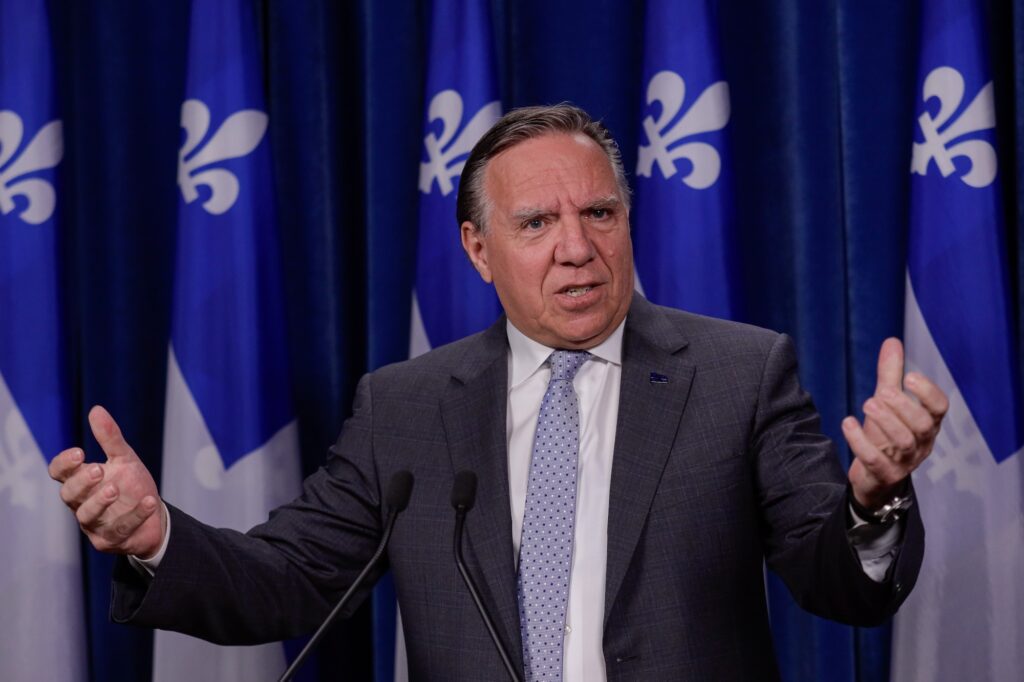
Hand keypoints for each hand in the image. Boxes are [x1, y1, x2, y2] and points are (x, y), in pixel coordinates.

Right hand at [48, 405, 165, 557]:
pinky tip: (149, 501)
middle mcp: (82, 504)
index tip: (80, 453)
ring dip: (100, 501)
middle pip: (69, 495)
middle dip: (81, 482)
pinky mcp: (110, 540)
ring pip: (87, 515)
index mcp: (81, 482)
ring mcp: (94, 524)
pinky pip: (120, 529)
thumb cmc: (132, 486)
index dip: (64, 464)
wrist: (155, 517)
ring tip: (114, 487)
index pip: (60, 473)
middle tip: (98, 469)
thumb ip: (110, 438)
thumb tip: (96, 410)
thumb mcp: (124, 459)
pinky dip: (135, 515)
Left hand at [842, 338, 948, 509]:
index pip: (940, 408)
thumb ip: (890, 375)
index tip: (910, 377)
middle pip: (923, 425)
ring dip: (885, 421)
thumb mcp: (888, 403)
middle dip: (903, 406)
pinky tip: (847, 423)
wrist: (875, 478)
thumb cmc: (886, 435)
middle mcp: (922, 443)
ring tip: (866, 403)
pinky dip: (860, 442)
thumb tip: (892, 341)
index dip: (928, 392)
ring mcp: (905, 461)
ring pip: (903, 442)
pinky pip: (876, 461)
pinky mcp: (884, 475)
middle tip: (881, 392)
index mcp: (927, 423)